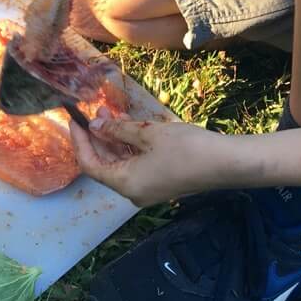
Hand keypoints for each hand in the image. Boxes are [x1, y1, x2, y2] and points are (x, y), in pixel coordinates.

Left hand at [68, 113, 240, 207]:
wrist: (225, 163)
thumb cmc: (186, 148)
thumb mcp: (149, 134)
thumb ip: (119, 130)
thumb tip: (95, 126)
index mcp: (126, 184)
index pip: (90, 165)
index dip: (81, 141)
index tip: (75, 119)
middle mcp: (133, 192)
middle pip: (105, 165)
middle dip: (99, 136)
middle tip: (97, 109)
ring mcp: (148, 189)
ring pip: (122, 163)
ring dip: (115, 139)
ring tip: (112, 112)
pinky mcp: (160, 183)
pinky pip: (136, 165)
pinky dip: (130, 146)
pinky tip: (132, 126)